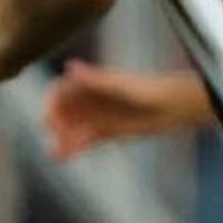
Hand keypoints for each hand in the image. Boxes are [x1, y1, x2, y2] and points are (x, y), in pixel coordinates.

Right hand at [43, 60, 187, 159]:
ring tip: (54, 153)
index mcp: (91, 83)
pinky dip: (74, 147)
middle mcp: (91, 99)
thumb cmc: (148, 89)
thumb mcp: (119, 85)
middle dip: (56, 124)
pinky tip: (64, 156)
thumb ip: (94, 79)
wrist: (173, 106)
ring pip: (73, 128)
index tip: (49, 116)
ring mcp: (98, 116)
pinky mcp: (107, 132)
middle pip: (64, 111)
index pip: (62, 90)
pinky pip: (85, 140)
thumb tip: (70, 67)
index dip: (52, 102)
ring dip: (62, 139)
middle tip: (54, 136)